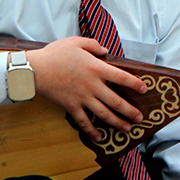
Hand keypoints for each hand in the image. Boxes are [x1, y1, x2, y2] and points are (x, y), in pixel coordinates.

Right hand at [28, 37, 146, 140]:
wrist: (36, 70)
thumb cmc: (55, 54)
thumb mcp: (76, 42)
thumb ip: (94, 45)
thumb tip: (105, 51)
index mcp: (96, 68)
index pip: (120, 77)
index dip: (134, 83)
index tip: (144, 89)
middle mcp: (93, 85)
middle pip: (116, 101)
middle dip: (130, 111)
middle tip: (140, 118)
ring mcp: (83, 98)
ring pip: (104, 114)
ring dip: (117, 123)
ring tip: (127, 128)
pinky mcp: (72, 107)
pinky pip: (84, 122)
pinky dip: (92, 131)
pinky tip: (99, 137)